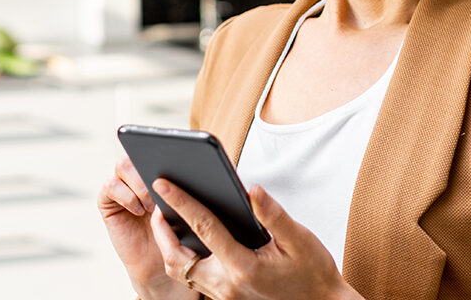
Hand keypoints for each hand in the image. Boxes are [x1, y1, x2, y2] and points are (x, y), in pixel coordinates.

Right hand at [97, 156, 198, 299]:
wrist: (158, 263)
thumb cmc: (178, 234)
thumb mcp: (190, 209)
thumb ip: (190, 188)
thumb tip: (201, 170)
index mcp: (159, 168)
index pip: (159, 145)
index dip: (166, 147)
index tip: (180, 157)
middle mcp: (137, 172)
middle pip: (137, 150)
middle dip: (150, 165)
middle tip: (164, 186)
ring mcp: (122, 185)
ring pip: (122, 164)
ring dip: (139, 182)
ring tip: (152, 204)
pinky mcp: (107, 200)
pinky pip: (109, 186)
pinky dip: (125, 195)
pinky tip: (138, 210)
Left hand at [150, 179, 363, 299]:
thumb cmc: (312, 273)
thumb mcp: (299, 239)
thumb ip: (273, 214)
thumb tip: (251, 189)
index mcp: (243, 265)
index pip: (203, 227)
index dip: (181, 201)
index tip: (163, 183)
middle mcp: (226, 284)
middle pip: (177, 257)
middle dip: (161, 229)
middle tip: (158, 203)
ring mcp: (223, 295)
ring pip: (181, 271)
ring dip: (169, 246)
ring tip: (168, 218)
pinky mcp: (224, 299)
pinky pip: (193, 278)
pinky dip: (183, 258)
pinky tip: (189, 239)